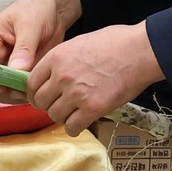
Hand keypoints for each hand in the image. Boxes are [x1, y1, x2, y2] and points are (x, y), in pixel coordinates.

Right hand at [0, 0, 81, 85]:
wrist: (54, 10)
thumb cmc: (37, 9)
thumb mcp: (30, 25)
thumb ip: (24, 48)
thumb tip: (17, 70)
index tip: (7, 82)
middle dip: (3, 89)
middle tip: (22, 90)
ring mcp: (7, 66)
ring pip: (2, 89)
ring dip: (14, 94)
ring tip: (31, 90)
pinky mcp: (20, 72)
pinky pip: (17, 89)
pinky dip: (24, 93)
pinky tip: (36, 89)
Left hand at [27, 22, 164, 131]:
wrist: (140, 51)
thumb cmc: (115, 43)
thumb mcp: (79, 43)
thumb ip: (62, 60)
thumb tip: (52, 76)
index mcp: (56, 57)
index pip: (31, 83)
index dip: (35, 92)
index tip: (42, 96)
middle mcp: (62, 77)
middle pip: (40, 101)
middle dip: (48, 105)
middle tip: (60, 105)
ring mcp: (76, 94)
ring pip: (54, 115)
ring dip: (63, 116)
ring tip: (74, 112)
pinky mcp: (93, 109)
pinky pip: (72, 127)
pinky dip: (74, 127)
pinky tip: (81, 121)